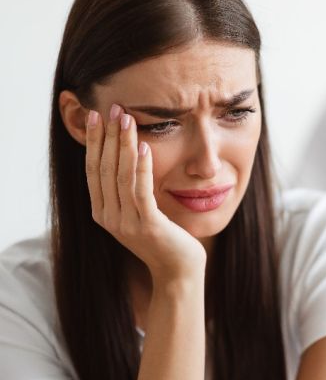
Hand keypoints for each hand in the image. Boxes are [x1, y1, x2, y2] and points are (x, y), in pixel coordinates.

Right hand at [85, 104, 206, 281]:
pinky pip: (141, 191)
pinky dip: (141, 167)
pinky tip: (144, 147)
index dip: (94, 142)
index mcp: (102, 212)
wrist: (178, 270)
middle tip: (112, 108)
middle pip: (103, 168)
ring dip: (123, 144)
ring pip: (120, 176)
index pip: (92, 170)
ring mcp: (126, 223)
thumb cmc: (164, 238)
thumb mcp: (139, 212)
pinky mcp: (147, 226)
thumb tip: (129, 154)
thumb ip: (129, 190)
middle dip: (107, 136)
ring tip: (127, 119)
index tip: (97, 116)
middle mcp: (108, 217)